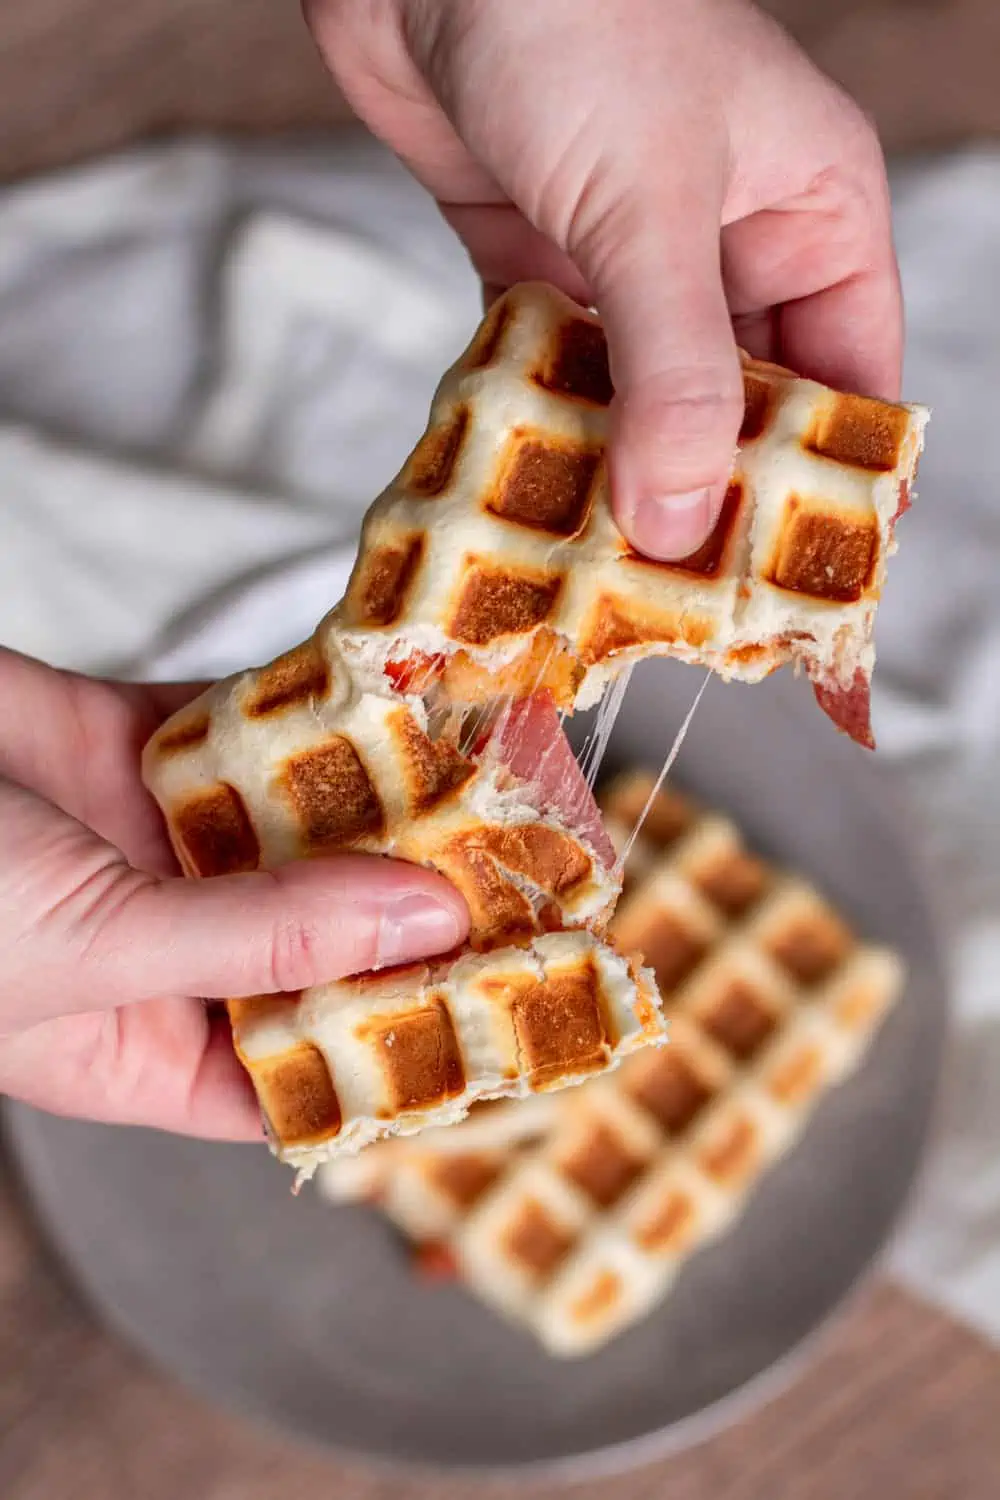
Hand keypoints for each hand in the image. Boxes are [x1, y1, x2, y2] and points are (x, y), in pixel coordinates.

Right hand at [0, 649, 466, 1138]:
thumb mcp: (97, 945)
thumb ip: (259, 937)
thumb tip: (427, 923)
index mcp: (140, 1045)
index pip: (295, 1075)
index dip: (392, 1053)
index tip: (501, 1015)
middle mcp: (163, 947)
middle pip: (318, 943)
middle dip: (412, 913)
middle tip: (526, 882)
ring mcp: (153, 842)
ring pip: (293, 831)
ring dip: (378, 801)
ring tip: (490, 785)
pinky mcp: (138, 742)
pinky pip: (245, 729)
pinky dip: (311, 709)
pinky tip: (392, 699)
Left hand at [306, 0, 901, 559]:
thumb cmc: (579, 17)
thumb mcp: (652, 209)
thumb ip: (673, 372)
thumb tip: (682, 519)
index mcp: (810, 212)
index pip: (847, 377)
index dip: (827, 485)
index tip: (791, 585)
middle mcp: (727, 240)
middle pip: (739, 404)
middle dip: (707, 495)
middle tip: (674, 602)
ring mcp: (626, 252)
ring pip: (638, 394)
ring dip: (613, 469)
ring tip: (591, 571)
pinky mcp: (532, 253)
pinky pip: (548, 364)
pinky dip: (535, 420)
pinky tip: (520, 489)